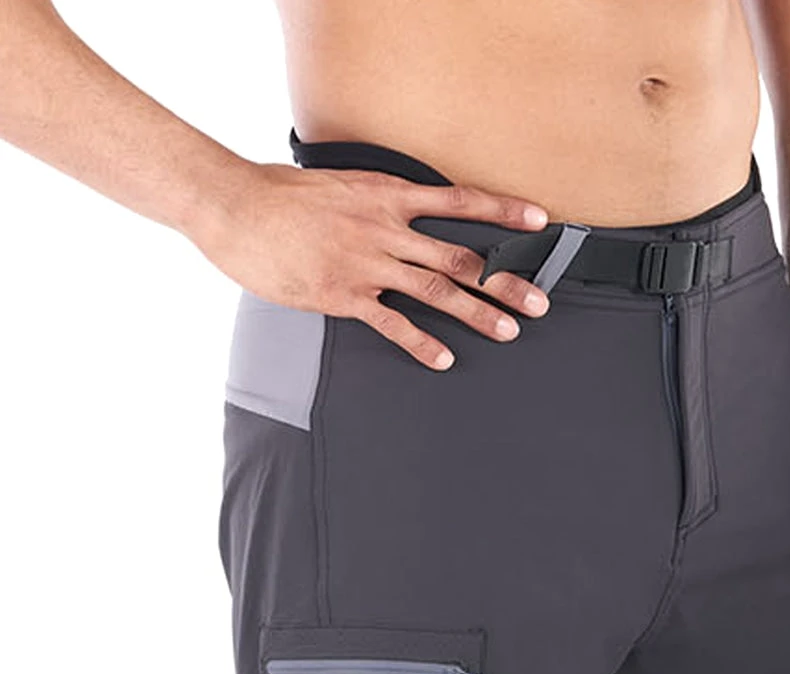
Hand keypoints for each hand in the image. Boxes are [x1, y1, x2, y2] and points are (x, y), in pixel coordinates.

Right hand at [192, 160, 551, 369]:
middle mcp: (386, 227)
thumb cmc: (282, 196)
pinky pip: (392, 322)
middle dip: (506, 279)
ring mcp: (367, 262)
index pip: (460, 201)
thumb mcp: (341, 185)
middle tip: (539, 301)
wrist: (236, 207)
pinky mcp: (343, 293)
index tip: (540, 220)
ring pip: (437, 290)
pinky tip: (443, 359)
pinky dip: (421, 343)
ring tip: (508, 331)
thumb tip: (405, 213)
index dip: (504, 211)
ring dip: (477, 313)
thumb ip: (379, 202)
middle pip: (462, 256)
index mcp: (389, 194)